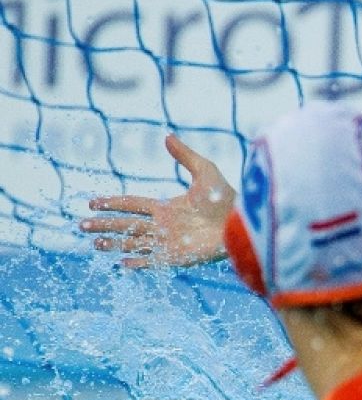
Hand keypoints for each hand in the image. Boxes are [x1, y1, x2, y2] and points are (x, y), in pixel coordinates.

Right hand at [80, 134, 234, 268]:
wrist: (242, 221)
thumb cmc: (227, 197)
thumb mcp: (205, 171)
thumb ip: (185, 155)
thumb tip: (167, 135)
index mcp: (167, 208)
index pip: (133, 205)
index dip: (113, 203)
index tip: (93, 203)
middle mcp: (164, 226)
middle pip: (127, 225)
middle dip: (105, 225)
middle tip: (82, 225)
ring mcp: (169, 243)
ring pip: (134, 243)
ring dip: (114, 243)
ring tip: (94, 243)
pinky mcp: (177, 258)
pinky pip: (153, 261)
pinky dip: (137, 262)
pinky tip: (121, 263)